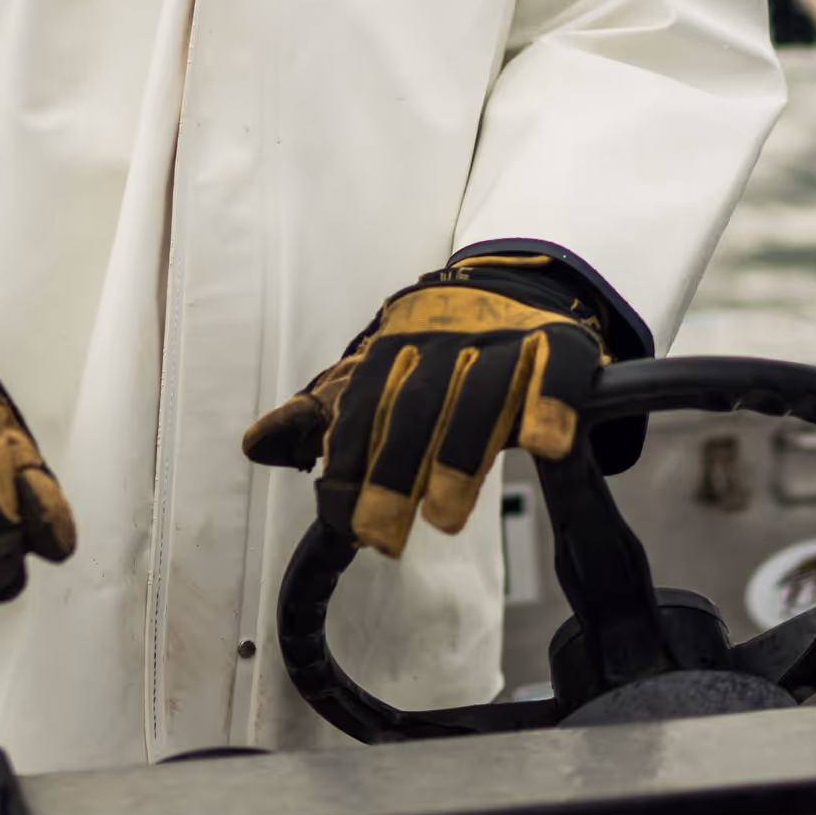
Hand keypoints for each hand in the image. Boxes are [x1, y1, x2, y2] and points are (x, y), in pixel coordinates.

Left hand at [243, 254, 604, 557]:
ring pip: (479, 395)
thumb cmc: (439, 347)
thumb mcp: (378, 372)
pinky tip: (544, 446)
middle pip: (415, 406)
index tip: (343, 521)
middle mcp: (445, 338)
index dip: (351, 462)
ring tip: (444, 519)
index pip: (364, 405)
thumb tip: (254, 446)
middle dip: (393, 472)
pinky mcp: (561, 342)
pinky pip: (556, 372)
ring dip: (459, 456)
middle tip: (380, 536)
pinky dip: (550, 405)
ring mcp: (504, 338)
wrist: (519, 278)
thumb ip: (323, 414)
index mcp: (394, 344)